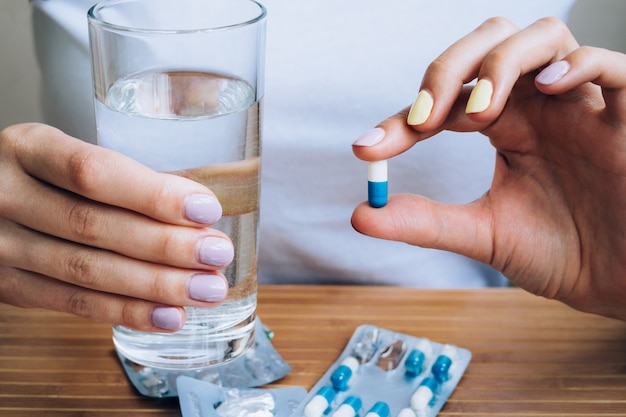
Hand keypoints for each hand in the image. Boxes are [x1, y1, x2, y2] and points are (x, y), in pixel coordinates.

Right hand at [0, 123, 232, 330]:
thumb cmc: (41, 175)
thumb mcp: (63, 154)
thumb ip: (117, 176)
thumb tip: (198, 212)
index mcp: (26, 148)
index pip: (94, 173)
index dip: (153, 195)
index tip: (206, 210)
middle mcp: (4, 195)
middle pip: (94, 226)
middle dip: (166, 245)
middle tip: (217, 254)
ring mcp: (0, 245)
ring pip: (87, 271)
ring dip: (156, 285)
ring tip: (206, 289)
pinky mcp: (7, 285)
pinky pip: (72, 304)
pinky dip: (126, 312)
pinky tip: (168, 315)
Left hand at [352, 17, 625, 319]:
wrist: (620, 285)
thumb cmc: (562, 253)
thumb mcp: (483, 235)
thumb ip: (425, 222)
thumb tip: (361, 214)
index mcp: (507, 127)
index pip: (447, 100)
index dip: (403, 119)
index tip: (367, 148)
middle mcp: (540, 106)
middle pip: (490, 44)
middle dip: (449, 69)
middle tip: (423, 120)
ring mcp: (584, 108)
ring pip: (544, 39)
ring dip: (501, 64)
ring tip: (477, 113)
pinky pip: (616, 68)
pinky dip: (579, 65)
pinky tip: (547, 87)